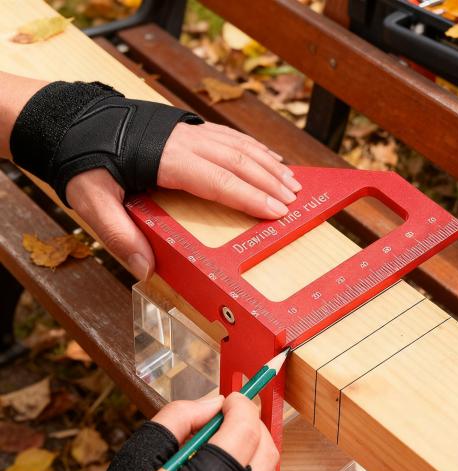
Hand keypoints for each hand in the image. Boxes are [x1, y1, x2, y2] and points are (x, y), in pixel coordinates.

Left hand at [66, 122, 299, 279]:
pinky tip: (267, 156)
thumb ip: (118, 233)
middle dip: (268, 181)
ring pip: (238, 145)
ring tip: (291, 180)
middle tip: (293, 200)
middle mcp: (184, 141)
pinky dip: (253, 147)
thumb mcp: (90, 199)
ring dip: (267, 163)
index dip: (249, 196)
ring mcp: (187, 131)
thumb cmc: (81, 160)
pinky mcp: (186, 127)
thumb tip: (145, 270)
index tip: (276, 210)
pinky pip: (229, 135)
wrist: (71, 120)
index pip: (218, 180)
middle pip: (237, 160)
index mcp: (166, 160)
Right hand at [153, 392, 279, 470]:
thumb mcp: (142, 451)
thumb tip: (216, 403)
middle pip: (265, 454)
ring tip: (227, 443)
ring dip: (253, 451)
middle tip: (231, 416)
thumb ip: (181, 416)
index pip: (243, 434)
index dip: (241, 407)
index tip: (230, 399)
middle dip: (252, 425)